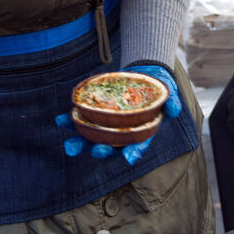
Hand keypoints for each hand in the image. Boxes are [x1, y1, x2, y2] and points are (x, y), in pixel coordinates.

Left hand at [58, 63, 181, 166]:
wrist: (141, 76)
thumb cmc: (157, 89)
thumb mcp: (169, 94)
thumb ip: (171, 102)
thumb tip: (174, 110)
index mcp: (139, 134)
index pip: (137, 145)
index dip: (134, 152)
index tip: (129, 157)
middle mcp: (120, 134)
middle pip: (110, 148)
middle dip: (102, 151)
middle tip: (97, 151)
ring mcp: (105, 126)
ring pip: (91, 139)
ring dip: (80, 143)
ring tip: (69, 146)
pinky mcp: (94, 115)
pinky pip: (80, 120)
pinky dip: (69, 121)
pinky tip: (60, 120)